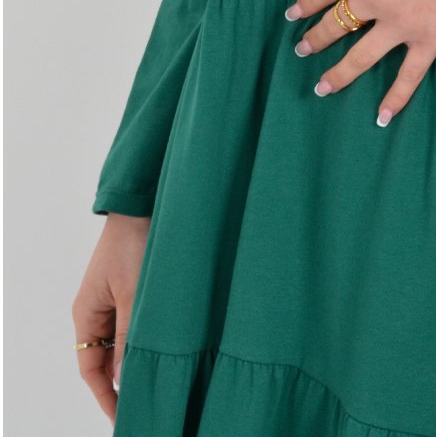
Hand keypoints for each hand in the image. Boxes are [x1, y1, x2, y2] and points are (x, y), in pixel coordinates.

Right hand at [72, 213, 150, 423]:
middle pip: (104, 359)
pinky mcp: (130, 289)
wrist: (144, 204)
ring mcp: (113, 300)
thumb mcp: (135, 295)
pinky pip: (133, 324)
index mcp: (86, 313)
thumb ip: (130, 337)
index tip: (123, 418)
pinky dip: (145, 338)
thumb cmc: (134, 243)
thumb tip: (126, 378)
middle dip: (122, 382)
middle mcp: (95, 310)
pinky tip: (165, 347)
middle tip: (147, 402)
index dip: (105, 396)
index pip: (90, 369)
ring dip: (136, 358)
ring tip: (159, 380)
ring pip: (122, 342)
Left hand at [283, 0, 435, 125]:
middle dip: (316, 38)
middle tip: (301, 49)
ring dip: (339, 74)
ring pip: (361, 56)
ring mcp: (402, 23)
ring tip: (322, 87)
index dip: (309, 0)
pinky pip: (408, 75)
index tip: (293, 13)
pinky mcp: (429, 40)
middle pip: (338, 22)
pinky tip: (382, 116)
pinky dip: (395, 97)